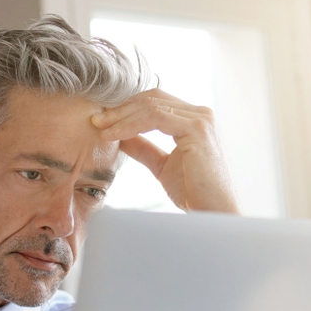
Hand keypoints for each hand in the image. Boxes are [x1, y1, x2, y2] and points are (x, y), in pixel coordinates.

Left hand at [92, 88, 238, 213]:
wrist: (214, 212)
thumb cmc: (194, 192)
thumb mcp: (162, 166)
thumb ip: (144, 149)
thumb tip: (121, 138)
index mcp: (193, 119)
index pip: (155, 102)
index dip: (127, 108)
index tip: (102, 121)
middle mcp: (200, 113)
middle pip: (152, 98)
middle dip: (121, 108)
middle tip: (96, 120)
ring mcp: (201, 119)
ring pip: (152, 106)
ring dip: (122, 116)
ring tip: (101, 128)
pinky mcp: (197, 129)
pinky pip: (156, 118)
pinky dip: (132, 125)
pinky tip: (115, 135)